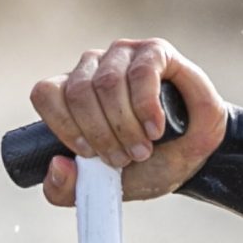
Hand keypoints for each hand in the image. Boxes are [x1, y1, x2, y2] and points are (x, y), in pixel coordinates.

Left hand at [30, 37, 229, 206]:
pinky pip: (140, 73)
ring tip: (144, 147)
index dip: (64, 126)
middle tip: (125, 158)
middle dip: (101, 134)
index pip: (46, 94)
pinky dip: (146, 107)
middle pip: (77, 93)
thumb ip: (69, 191)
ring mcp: (122, 56)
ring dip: (126, 126)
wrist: (196, 158)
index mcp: (72, 93)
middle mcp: (93, 68)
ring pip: (106, 83)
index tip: (91, 154)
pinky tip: (156, 128)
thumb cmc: (149, 165)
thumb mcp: (104, 187)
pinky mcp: (154, 51)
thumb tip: (58, 164)